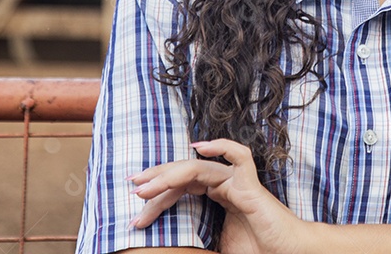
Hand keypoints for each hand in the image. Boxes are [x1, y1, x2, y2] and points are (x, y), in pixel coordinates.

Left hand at [128, 139, 307, 253]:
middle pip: (184, 175)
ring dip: (170, 174)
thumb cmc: (258, 251)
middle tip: (133, 187)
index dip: (158, 197)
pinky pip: (239, 157)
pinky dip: (220, 147)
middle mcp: (224, 185)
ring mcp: (237, 182)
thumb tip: (171, 253)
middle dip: (157, 179)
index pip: (181, 189)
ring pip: (199, 167)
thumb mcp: (216, 248)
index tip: (136, 214)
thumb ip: (198, 244)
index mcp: (216, 198)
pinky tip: (198, 147)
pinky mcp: (252, 185)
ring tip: (146, 186)